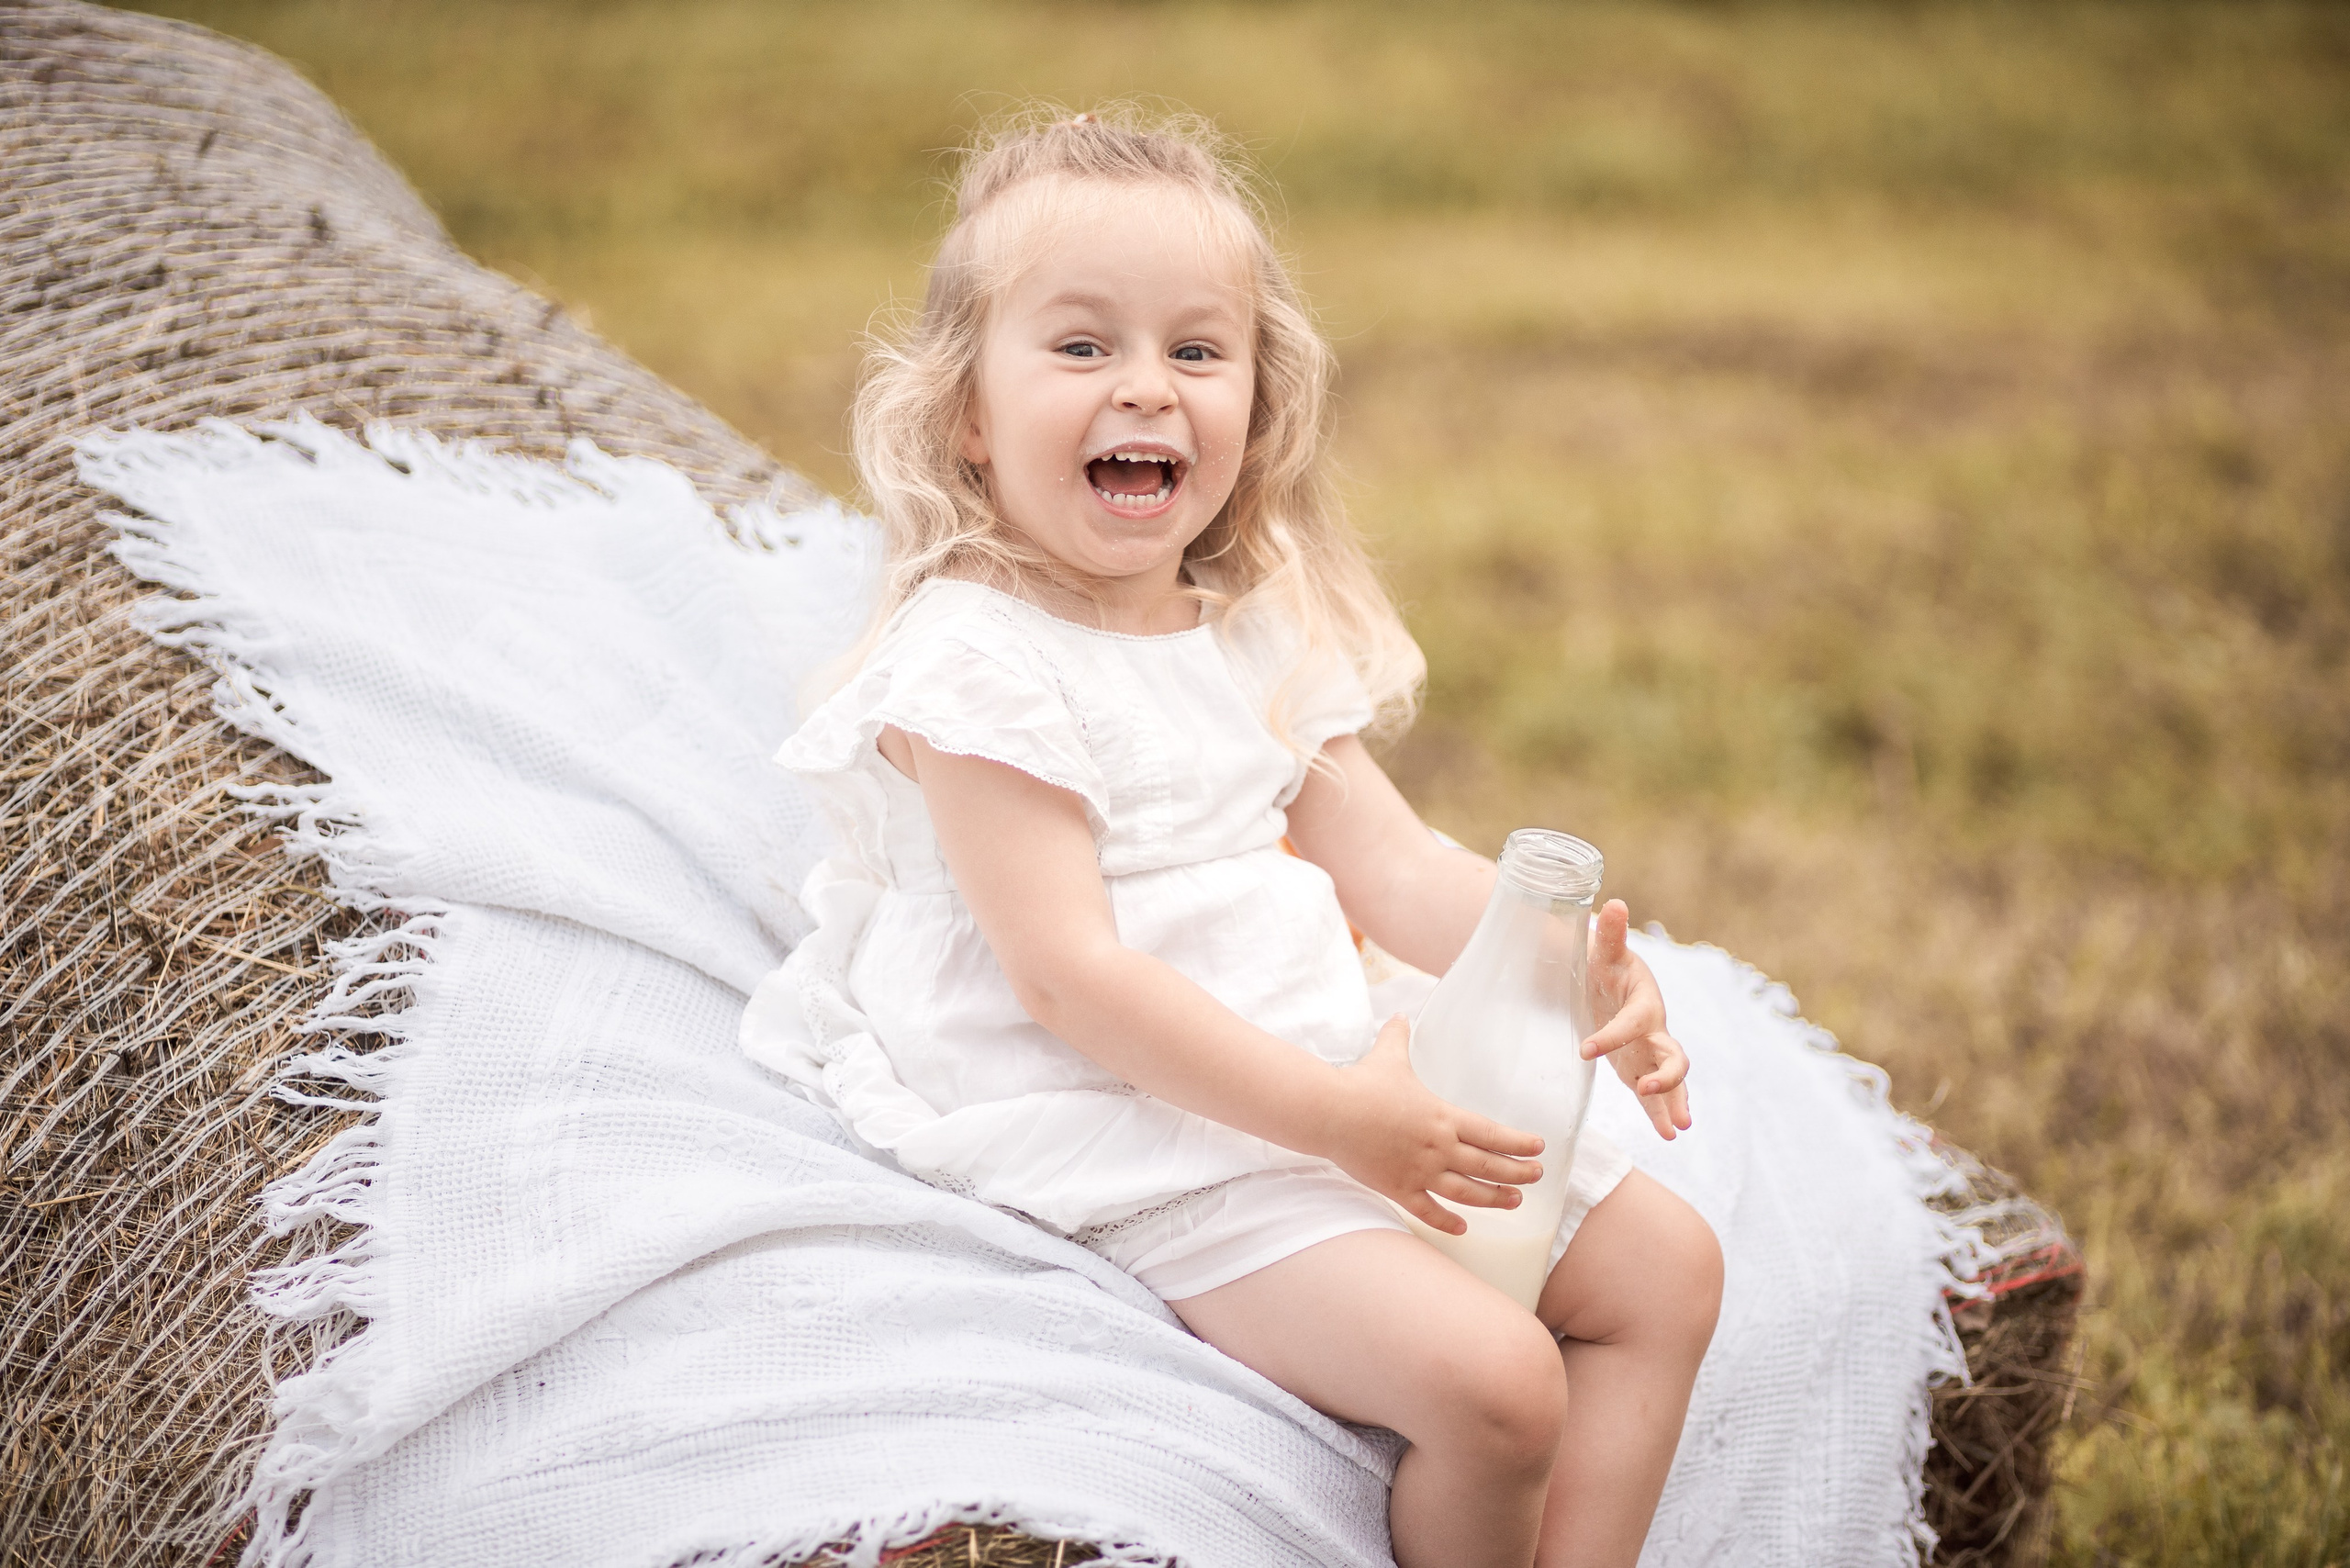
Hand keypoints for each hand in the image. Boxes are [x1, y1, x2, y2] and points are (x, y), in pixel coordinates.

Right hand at [1319, 1015, 1546, 1234]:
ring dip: (1494, 1199)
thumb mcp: (1387, 1056)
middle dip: (1517, 1173)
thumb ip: (1398, 1037)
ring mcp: (1420, 1171)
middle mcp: (1438, 1147)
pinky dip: (1447, 1222)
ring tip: (1514, 1202)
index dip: (1518, 1143)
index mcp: (1443, 1116)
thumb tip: (1399, 1015)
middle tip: (1536, 1177)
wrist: (1331, 1113)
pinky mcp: (1398, 1188)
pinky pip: (1428, 1211)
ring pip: (1467, 1192)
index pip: (1492, 1133)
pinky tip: (1462, 1229)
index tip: (1539, 1149)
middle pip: (1488, 1166)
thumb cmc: (1361, 1084)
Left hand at [1582, 899, 1692, 1139]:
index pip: (1633, 1023)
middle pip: (1673, 1055)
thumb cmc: (1603, 963)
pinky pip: (1656, 1095)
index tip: (1585, 1051)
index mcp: (1643, 1000)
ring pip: (1671, 1080)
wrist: (1606, 979)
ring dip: (1675, 1102)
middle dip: (1667, 1076)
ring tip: (1678, 1128)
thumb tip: (1614, 903)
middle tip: (1647, 1090)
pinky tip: (1668, 1134)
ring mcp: (1651, 1050)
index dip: (1613, 1037)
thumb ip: (1610, 933)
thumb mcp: (1605, 951)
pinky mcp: (1641, 1066)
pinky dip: (1661, 1113)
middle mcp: (1654, 1028)